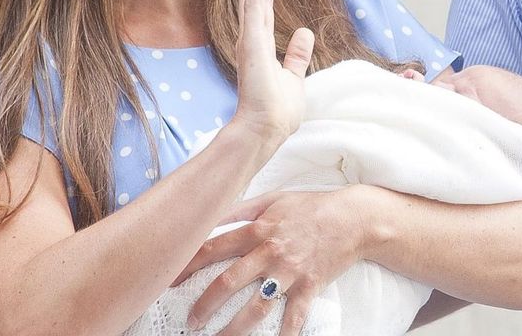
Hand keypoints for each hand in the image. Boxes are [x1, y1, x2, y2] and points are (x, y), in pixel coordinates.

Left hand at [178, 188, 373, 335]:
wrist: (353, 218)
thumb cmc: (311, 207)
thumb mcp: (273, 199)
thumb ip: (241, 209)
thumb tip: (211, 215)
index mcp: (258, 229)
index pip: (213, 247)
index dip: (187, 264)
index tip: (169, 280)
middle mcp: (270, 252)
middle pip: (228, 281)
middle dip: (204, 305)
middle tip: (190, 320)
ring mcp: (290, 272)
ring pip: (255, 306)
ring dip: (234, 328)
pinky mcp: (309, 287)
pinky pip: (293, 318)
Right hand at [230, 0, 312, 144]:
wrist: (265, 129)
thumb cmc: (278, 110)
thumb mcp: (293, 77)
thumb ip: (298, 55)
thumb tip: (306, 33)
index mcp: (262, 46)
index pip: (265, 7)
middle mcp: (253, 38)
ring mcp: (250, 38)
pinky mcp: (251, 41)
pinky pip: (254, 4)